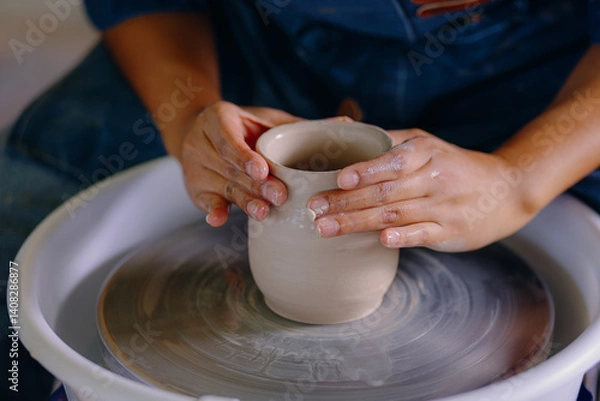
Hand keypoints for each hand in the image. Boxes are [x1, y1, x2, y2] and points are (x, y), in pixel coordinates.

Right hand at [179, 101, 300, 225]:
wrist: (201, 134)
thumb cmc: (245, 128)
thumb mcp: (266, 120)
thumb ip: (299, 125)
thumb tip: (347, 122)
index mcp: (217, 118)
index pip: (229, 139)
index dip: (245, 156)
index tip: (263, 170)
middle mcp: (200, 142)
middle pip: (231, 168)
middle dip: (256, 185)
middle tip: (279, 196)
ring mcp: (195, 168)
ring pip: (224, 187)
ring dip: (244, 201)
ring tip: (264, 212)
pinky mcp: (196, 190)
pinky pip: (206, 202)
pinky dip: (213, 211)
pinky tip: (219, 219)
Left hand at [306, 129, 535, 251]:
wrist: (505, 190)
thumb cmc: (452, 165)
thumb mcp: (425, 143)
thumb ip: (386, 139)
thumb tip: (340, 127)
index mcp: (425, 153)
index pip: (392, 161)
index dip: (365, 171)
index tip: (339, 178)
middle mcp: (434, 178)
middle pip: (385, 192)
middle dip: (346, 201)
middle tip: (314, 208)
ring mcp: (443, 207)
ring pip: (395, 215)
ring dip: (358, 222)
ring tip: (326, 228)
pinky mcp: (449, 232)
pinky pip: (423, 234)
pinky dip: (403, 237)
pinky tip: (381, 240)